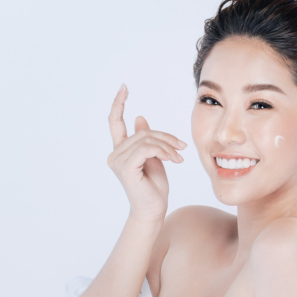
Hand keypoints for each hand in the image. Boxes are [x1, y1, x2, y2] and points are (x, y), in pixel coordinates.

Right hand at [106, 84, 185, 222]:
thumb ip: (147, 139)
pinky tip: (173, 160)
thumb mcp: (154, 157)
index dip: (119, 103)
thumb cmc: (154, 186)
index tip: (124, 87)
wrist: (154, 209)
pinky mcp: (126, 168)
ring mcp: (118, 161)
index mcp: (120, 150)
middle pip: (142, 131)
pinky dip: (163, 151)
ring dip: (168, 146)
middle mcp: (115, 154)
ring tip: (179, 156)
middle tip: (182, 148)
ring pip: (146, 139)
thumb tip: (139, 117)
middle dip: (165, 137)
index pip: (114, 121)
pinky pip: (147, 149)